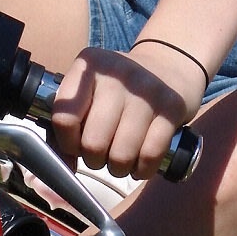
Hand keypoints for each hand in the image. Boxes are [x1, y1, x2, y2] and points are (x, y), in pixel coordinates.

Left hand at [51, 46, 201, 180]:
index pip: (64, 118)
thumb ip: (69, 124)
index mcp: (89, 65)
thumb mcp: (90, 91)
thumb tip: (66, 166)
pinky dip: (143, 169)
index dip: (67, 143)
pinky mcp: (172, 107)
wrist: (169, 65)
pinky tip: (140, 164)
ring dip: (118, 168)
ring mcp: (147, 90)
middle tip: (101, 153)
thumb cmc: (118, 89)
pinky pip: (150, 155)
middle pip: (93, 142)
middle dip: (94, 159)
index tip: (75, 144)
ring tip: (120, 159)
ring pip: (122, 154)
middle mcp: (117, 74)